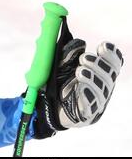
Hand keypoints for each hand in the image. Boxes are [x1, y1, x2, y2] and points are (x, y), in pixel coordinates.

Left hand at [33, 21, 122, 138]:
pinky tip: (81, 88)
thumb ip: (69, 53)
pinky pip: (91, 105)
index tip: (102, 46)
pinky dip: (88, 94)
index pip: (113, 63)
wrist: (45, 104)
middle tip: (83, 58)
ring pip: (103, 90)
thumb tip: (80, 43)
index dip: (111, 54)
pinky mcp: (86, 114)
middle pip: (111, 75)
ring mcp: (96, 102)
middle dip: (99, 64)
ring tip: (79, 71)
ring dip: (92, 78)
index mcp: (99, 73)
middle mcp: (101, 87)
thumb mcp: (61, 64)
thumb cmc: (57, 82)